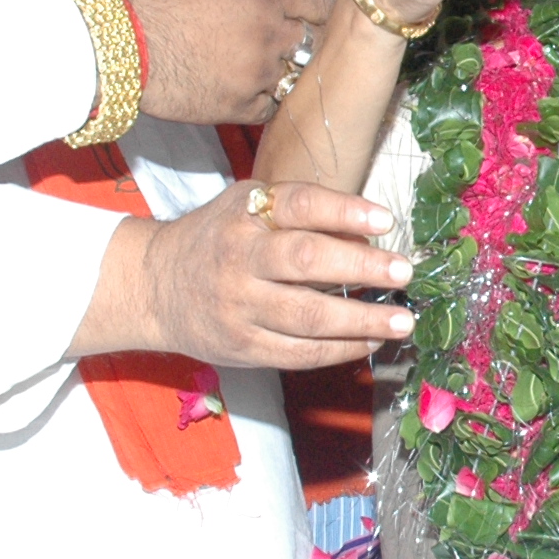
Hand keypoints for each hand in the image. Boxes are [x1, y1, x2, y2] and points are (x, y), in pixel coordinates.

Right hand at [77, 180, 415, 369]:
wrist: (153, 286)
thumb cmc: (217, 238)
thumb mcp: (246, 206)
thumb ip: (299, 212)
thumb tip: (368, 234)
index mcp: (244, 216)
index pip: (299, 205)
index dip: (344, 210)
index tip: (384, 221)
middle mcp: (240, 259)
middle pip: (306, 261)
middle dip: (362, 268)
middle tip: (404, 273)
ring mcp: (240, 307)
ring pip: (308, 317)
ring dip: (362, 320)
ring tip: (402, 320)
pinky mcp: (243, 347)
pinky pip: (299, 353)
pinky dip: (340, 350)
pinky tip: (370, 342)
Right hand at [115, 0, 337, 124]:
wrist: (116, 43)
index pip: (322, 3)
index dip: (322, 8)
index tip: (316, 13)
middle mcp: (271, 33)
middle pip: (312, 41)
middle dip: (302, 40)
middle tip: (284, 40)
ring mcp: (258, 73)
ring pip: (292, 75)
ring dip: (281, 70)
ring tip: (256, 65)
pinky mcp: (239, 106)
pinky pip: (269, 106)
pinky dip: (261, 99)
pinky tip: (242, 89)